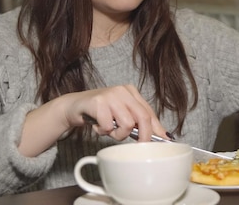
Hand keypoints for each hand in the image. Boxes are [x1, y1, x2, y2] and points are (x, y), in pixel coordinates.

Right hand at [19, 84, 166, 156]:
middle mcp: (123, 91)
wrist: (74, 106)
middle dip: (144, 136)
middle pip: (143, 117)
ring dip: (117, 134)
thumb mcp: (121, 115)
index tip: (164, 140)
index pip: (149, 112)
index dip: (157, 128)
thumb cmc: (100, 112)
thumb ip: (137, 123)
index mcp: (131, 92)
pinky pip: (108, 126)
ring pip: (127, 124)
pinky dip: (103, 131)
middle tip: (139, 145)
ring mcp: (111, 95)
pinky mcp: (98, 102)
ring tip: (109, 130)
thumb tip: (160, 136)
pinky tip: (98, 125)